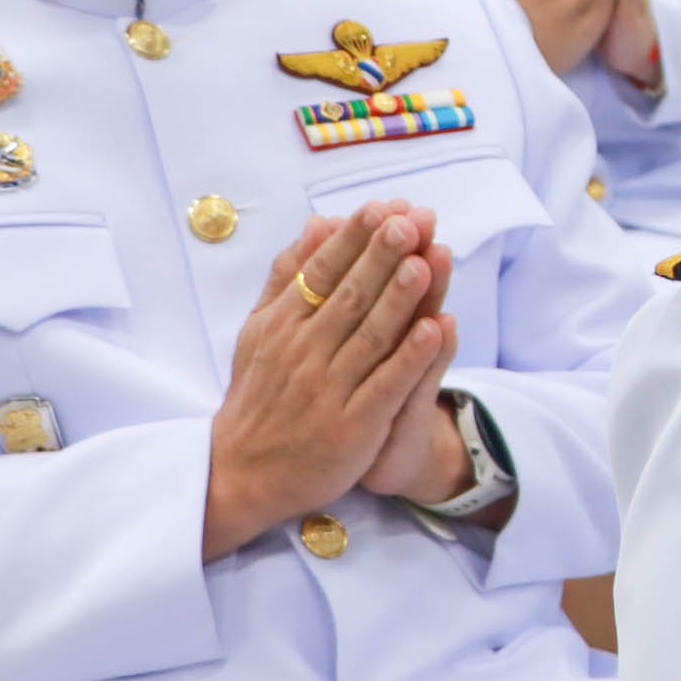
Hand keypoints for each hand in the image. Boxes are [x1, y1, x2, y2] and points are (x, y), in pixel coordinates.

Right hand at [201, 202, 458, 558]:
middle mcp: (303, 352)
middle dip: (382, 257)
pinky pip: (386, 385)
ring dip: (400, 298)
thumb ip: (288, 276)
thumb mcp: (259, 330)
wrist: (242, 473)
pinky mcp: (353, 426)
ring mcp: (329, 390)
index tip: (383, 207)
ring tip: (426, 261)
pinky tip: (437, 330)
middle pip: (350, 297)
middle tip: (411, 220)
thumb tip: (317, 222)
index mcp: (282, 325)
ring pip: (371, 336)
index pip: (322, 272)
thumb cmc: (259, 395)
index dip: (355, 240)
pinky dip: (411, 357)